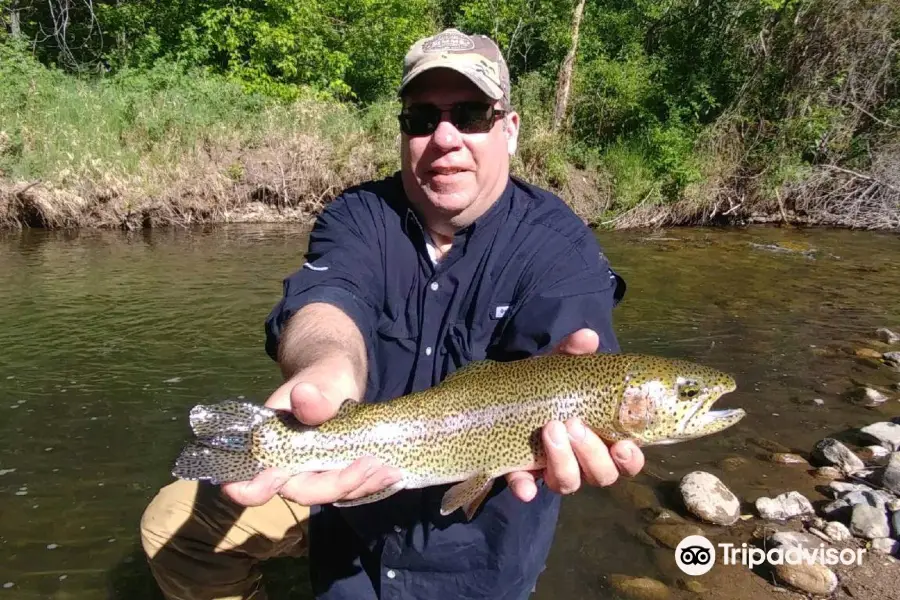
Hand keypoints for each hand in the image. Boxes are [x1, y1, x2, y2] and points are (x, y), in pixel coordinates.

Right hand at [222, 359, 402, 506]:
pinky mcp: (334, 474)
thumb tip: (303, 396)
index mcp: (270, 445)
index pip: (248, 481)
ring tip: (390, 471)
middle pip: (304, 491)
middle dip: (337, 484)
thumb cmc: (323, 377)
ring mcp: (312, 472)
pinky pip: (347, 488)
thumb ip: (314, 392)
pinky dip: (368, 484)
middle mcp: (287, 466)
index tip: (278, 478)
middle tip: (372, 465)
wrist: (338, 380)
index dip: (257, 489)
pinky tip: (391, 474)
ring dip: (360, 487)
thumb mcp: (322, 379)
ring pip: (330, 494)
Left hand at [505, 329, 644, 501]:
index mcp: (599, 438)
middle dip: (591, 453)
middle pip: (600, 475)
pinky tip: (523, 483)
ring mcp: (551, 471)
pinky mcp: (521, 475)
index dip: (629, 460)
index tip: (622, 445)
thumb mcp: (554, 369)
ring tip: (550, 429)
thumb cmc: (540, 387)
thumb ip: (571, 354)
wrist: (497, 397)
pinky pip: (527, 488)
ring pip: (568, 483)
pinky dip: (526, 487)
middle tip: (574, 424)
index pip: (626, 461)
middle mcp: (580, 461)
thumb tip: (587, 337)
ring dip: (564, 461)